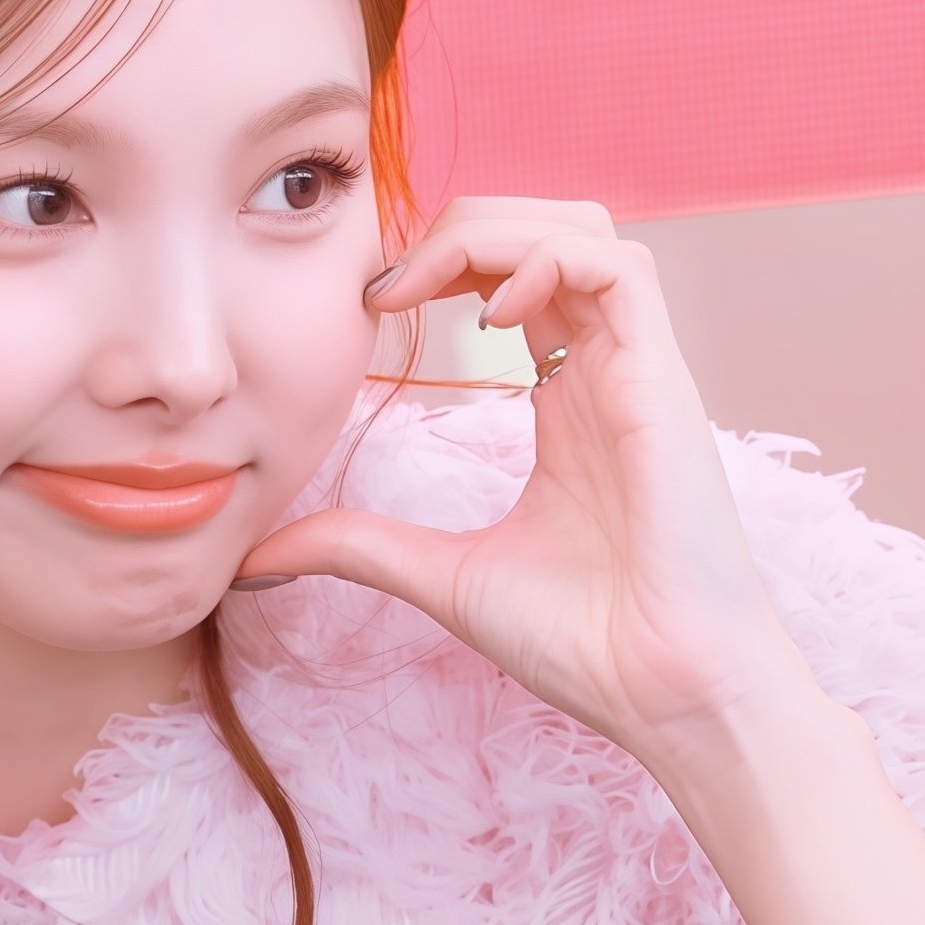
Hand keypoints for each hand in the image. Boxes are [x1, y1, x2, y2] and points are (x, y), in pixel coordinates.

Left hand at [239, 196, 822, 779]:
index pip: (509, 280)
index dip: (437, 266)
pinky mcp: (665, 383)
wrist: (666, 693)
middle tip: (383, 284)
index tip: (368, 308)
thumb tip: (258, 554)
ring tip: (426, 284)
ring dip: (497, 231)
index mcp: (564, 401)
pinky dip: (551, 261)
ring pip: (583, 231)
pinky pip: (622, 270)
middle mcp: (604, 372)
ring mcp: (639, 372)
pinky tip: (492, 314)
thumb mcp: (443, 576)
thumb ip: (360, 546)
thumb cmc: (586, 642)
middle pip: (544, 232)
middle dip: (458, 230)